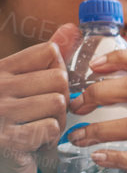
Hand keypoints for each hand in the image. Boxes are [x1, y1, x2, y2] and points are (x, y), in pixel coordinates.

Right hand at [0, 24, 77, 172]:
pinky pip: (52, 128)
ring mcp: (1, 112)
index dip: (59, 71)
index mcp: (1, 71)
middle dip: (61, 100)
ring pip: (58, 103)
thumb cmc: (14, 121)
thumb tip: (73, 28)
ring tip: (37, 129)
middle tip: (43, 115)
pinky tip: (33, 144)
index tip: (48, 87)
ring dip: (56, 121)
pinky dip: (49, 139)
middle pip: (59, 79)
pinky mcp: (9, 139)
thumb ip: (47, 58)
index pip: (48, 52)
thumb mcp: (26, 85)